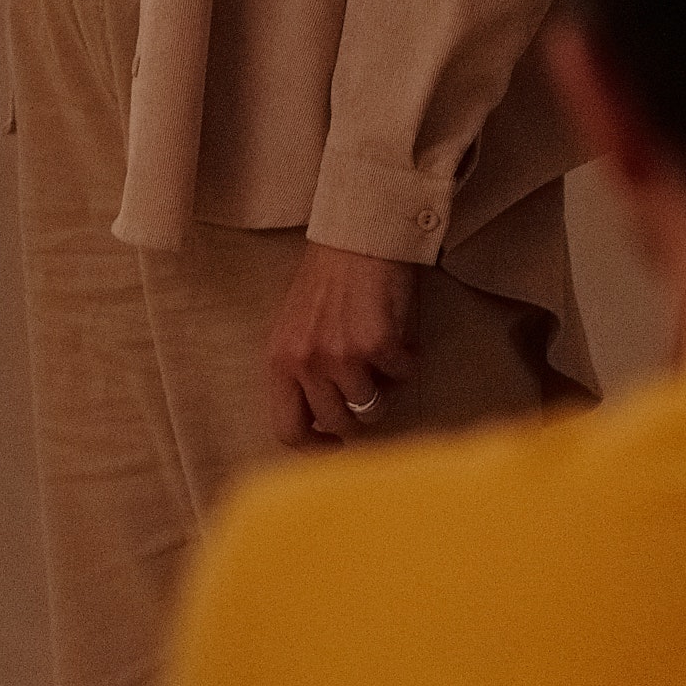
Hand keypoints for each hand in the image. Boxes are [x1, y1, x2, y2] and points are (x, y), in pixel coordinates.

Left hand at [268, 240, 418, 443]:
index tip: (335, 445)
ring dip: (384, 387)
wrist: (356, 237)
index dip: (314, 448)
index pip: (287, 430)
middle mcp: (306, 362)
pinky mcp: (378, 345)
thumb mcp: (293, 330)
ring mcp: (342, 356)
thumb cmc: (326, 283)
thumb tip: (323, 424)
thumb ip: (300, 373)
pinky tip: (397, 331)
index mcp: (279, 360)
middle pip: (337, 424)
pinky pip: (402, 377)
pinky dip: (407, 360)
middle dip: (357, 414)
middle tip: (368, 387)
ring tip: (380, 353)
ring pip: (371, 408)